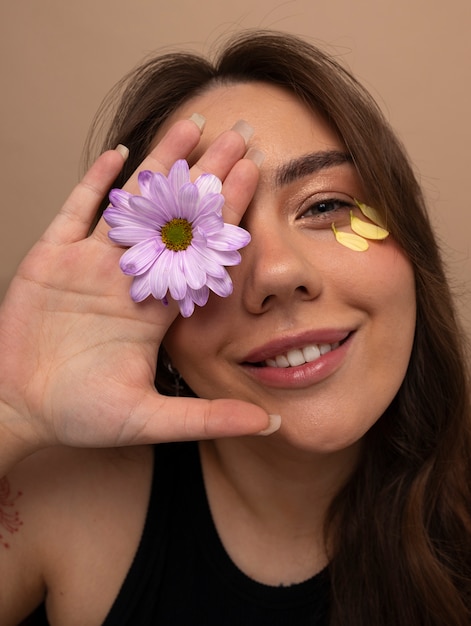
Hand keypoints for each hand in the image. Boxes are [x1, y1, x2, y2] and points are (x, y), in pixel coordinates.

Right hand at [0, 117, 276, 462]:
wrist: (20, 410)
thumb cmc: (82, 416)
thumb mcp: (151, 420)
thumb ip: (210, 419)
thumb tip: (273, 426)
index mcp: (157, 307)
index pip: (202, 250)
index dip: (229, 214)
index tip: (257, 177)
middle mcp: (130, 277)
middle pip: (175, 216)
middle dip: (205, 177)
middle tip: (239, 135)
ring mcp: (90, 264)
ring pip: (131, 204)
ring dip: (158, 166)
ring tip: (189, 126)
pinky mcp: (52, 258)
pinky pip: (76, 212)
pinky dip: (95, 183)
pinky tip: (119, 154)